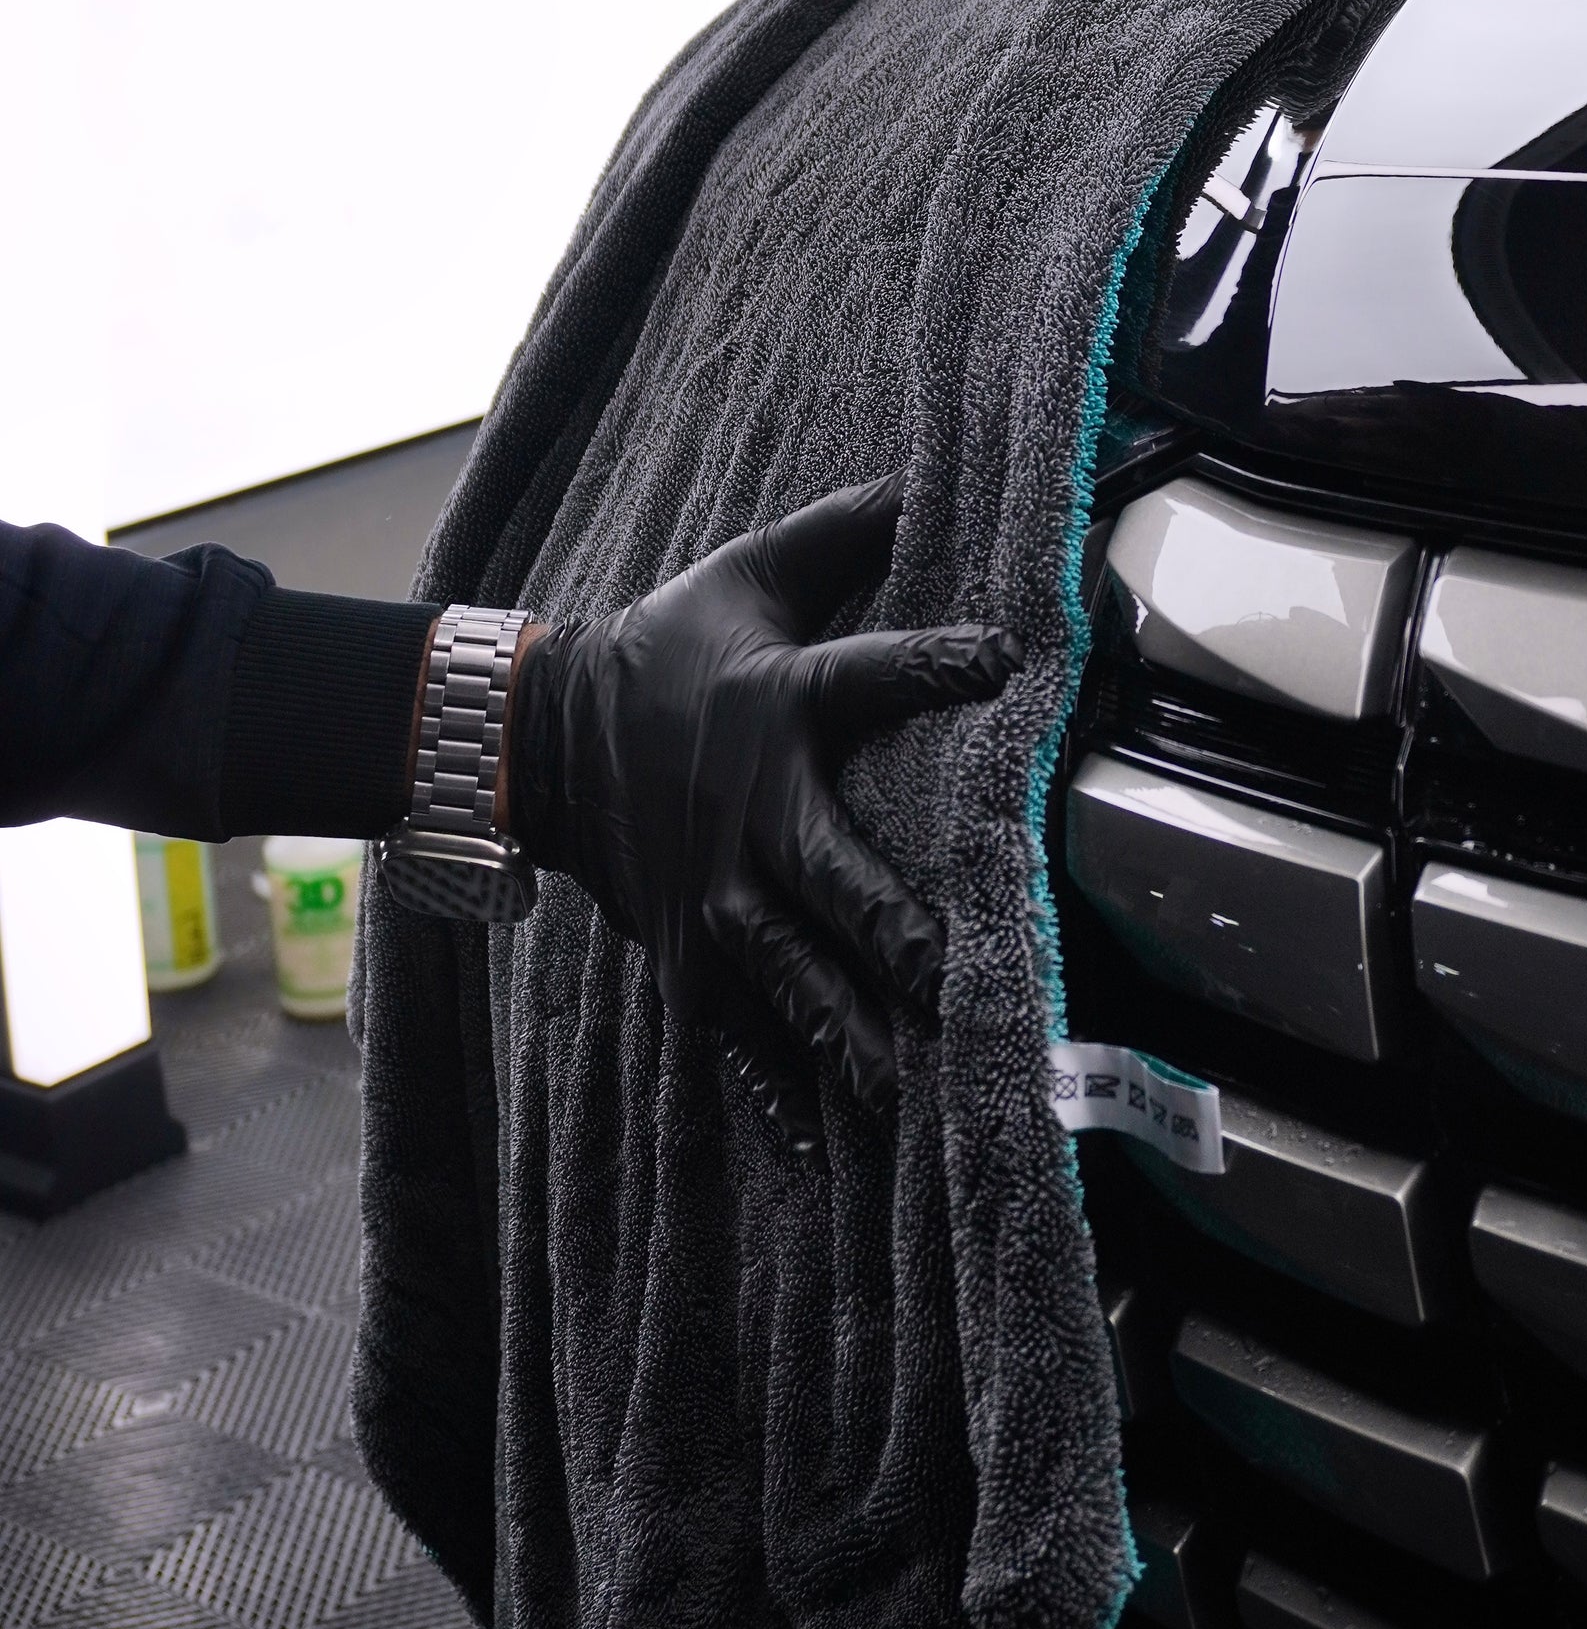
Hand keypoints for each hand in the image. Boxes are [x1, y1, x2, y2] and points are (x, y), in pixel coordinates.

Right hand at [508, 480, 1018, 1153]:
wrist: (542, 736)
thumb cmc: (670, 648)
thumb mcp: (746, 576)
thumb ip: (839, 533)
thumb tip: (918, 474)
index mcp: (779, 707)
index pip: (867, 676)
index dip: (933, 663)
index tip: (1002, 661)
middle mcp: (751, 812)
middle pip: (833, 876)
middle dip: (897, 931)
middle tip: (967, 979)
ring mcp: (714, 896)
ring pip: (792, 975)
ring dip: (853, 1032)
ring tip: (917, 1089)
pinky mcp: (686, 951)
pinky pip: (736, 1035)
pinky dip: (778, 1097)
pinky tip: (829, 1153)